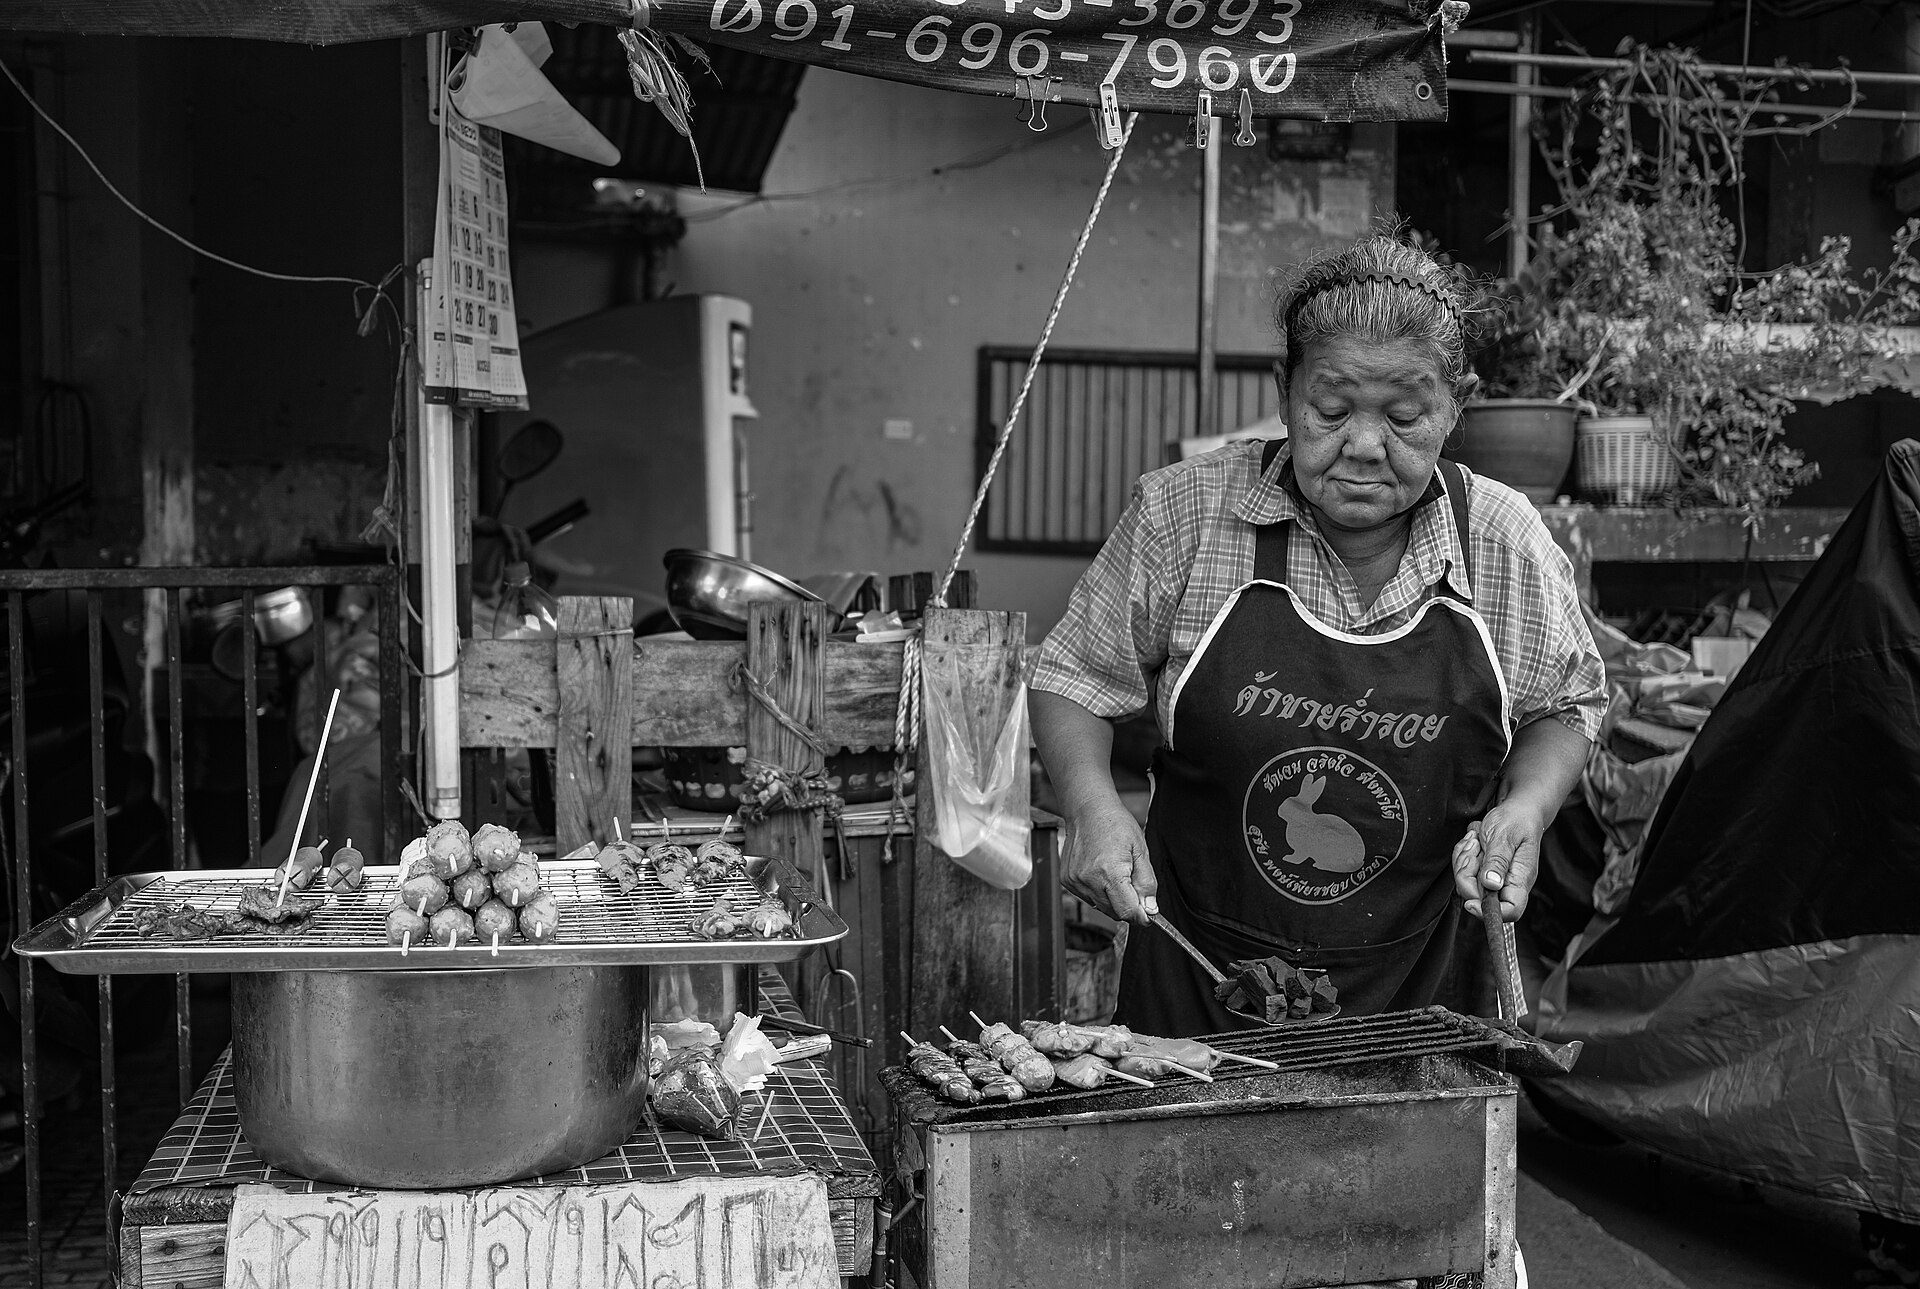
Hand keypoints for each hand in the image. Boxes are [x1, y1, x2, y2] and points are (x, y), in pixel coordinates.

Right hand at [1060, 799, 1156, 925]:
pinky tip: (1101, 873)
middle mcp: (1089, 880)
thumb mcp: (1140, 850)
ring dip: (1113, 899)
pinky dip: (1099, 892)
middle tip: (1133, 884)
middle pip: (1115, 913)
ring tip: (1116, 874)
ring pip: (1102, 907)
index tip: (1148, 912)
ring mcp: (1075, 882)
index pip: (1127, 912)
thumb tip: (1150, 909)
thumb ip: (1147, 883)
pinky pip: (1088, 898)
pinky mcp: (1067, 881)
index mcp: (1110, 872)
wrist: (1087, 810)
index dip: (1141, 915)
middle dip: (1128, 905)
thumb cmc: (1115, 824)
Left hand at [1451, 799, 1548, 921]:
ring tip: (1476, 840)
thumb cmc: (1516, 821)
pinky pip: (1462, 870)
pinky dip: (1463, 854)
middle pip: (1478, 897)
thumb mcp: (1505, 837)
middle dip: (1467, 873)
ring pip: (1466, 883)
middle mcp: (1507, 883)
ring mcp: (1493, 878)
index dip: (1489, 912)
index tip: (1471, 902)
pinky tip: (1474, 840)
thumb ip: (1498, 861)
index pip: (1511, 911)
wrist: (1516, 810)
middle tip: (1474, 849)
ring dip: (1464, 859)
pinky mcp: (1482, 871)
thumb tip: (1491, 885)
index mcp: (1520, 880)